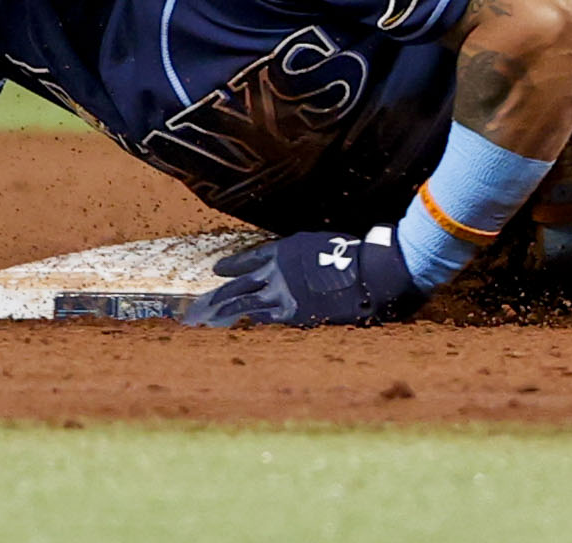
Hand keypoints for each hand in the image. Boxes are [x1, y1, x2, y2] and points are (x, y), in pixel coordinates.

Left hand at [179, 227, 422, 327]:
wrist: (369, 272)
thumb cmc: (354, 255)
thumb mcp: (322, 246)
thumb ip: (302, 258)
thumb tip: (297, 269)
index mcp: (285, 249)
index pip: (251, 258)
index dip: (233, 264)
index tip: (218, 269)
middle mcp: (278, 270)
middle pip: (241, 283)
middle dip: (220, 293)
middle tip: (202, 304)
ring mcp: (282, 293)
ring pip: (245, 302)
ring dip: (226, 310)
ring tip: (210, 318)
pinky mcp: (292, 314)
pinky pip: (266, 318)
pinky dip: (253, 321)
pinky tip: (243, 325)